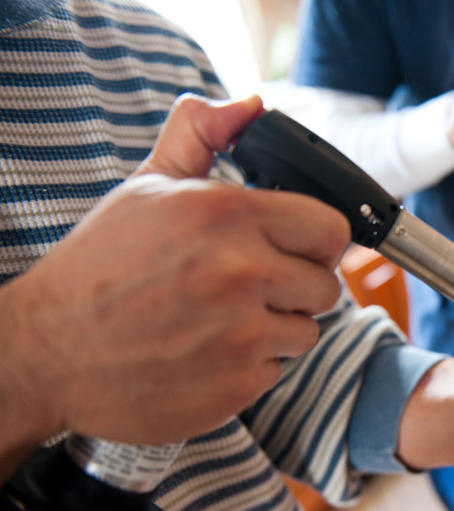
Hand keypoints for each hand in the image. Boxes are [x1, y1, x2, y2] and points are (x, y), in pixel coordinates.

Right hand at [0, 94, 350, 451]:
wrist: (48, 350)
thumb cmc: (100, 265)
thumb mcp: (147, 186)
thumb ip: (202, 135)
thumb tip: (251, 107)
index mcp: (225, 216)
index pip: (331, 229)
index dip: (319, 239)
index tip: (300, 247)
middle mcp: (241, 274)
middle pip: (327, 284)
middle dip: (297, 285)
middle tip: (252, 285)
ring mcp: (241, 336)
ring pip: (306, 331)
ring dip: (275, 327)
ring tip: (221, 318)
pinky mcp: (236, 385)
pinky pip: (276, 370)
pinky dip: (249, 365)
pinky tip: (207, 351)